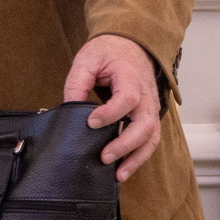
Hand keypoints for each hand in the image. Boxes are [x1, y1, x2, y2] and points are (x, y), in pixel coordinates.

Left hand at [64, 33, 160, 181]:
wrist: (130, 45)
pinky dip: (139, 156)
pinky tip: (124, 168)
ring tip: (118, 174)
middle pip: (145, 124)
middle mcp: (146, 95)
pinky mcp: (149, 116)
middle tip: (104, 157)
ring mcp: (151, 107)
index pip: (126, 98)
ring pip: (152, 136)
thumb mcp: (87, 59)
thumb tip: (68, 108)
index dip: (111, 113)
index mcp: (130, 77)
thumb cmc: (108, 52)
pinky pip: (150, 139)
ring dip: (137, 157)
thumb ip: (77, 82)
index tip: (91, 122)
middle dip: (126, 143)